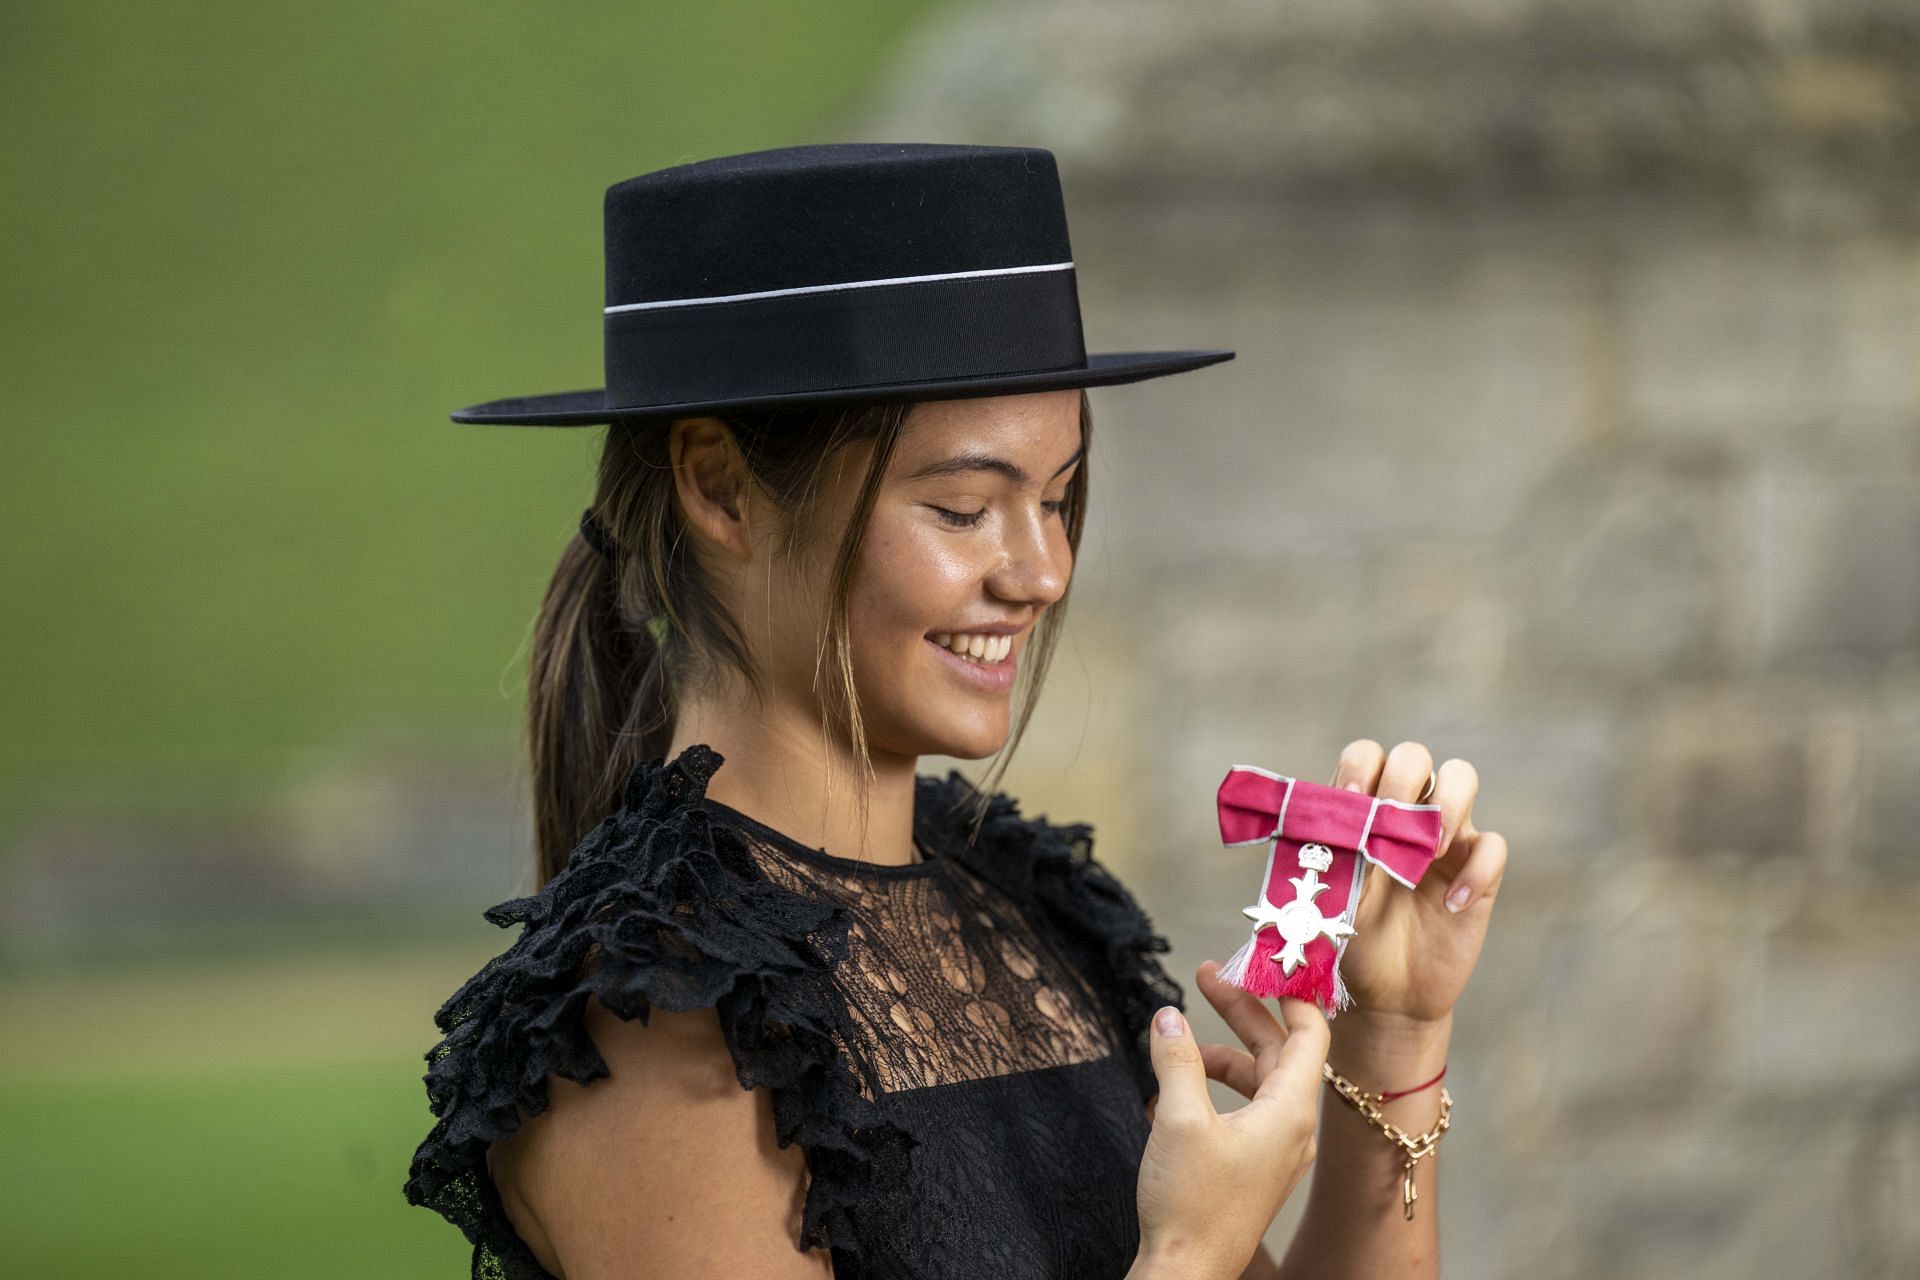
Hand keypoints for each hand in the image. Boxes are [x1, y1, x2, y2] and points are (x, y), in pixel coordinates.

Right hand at [1133, 1000, 1328, 1279]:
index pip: (1310, 1036)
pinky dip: (1212, 1090)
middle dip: (1241, 1012)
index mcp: (1289, 1113)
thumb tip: (1167, 1015)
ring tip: (1174, 1045)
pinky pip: (1242, 1111)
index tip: (1263, 964)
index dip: (1290, 995)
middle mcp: (1291, 1129)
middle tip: (1208, 976)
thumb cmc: (1190, 1205)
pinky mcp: (1252, 1168)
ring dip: (1218, 1054)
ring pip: (1255, 1082)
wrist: (1185, 1274)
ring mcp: (1274, 1152)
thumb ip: (1176, 1058)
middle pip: (1276, 1052)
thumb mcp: (1177, 1118)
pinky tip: (1172, 1092)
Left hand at [1328, 739, 1507, 1029]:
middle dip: (1400, 777)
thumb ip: (1332, 862)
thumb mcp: (1330, 900)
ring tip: (1426, 852)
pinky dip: (1477, 870)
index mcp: (1361, 808)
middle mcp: (1405, 812)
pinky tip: (1451, 905)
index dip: (1358, 767)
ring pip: (1462, 777)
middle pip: (1413, 755)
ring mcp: (1445, 838)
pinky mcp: (1478, 874)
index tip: (1347, 799)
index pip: (1365, 755)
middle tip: (1387, 816)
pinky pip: (1494, 847)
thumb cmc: (1348, 939)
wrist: (1382, 996)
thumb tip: (1338, 834)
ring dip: (1446, 804)